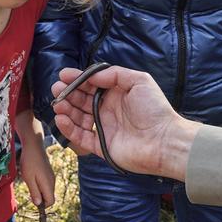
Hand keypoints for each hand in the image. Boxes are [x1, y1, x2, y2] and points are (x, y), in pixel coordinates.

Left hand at [19, 140, 56, 207]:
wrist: (34, 146)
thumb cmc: (30, 162)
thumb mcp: (29, 178)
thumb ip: (34, 192)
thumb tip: (38, 204)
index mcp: (48, 184)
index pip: (51, 201)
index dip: (43, 205)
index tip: (33, 201)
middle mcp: (52, 181)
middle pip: (50, 196)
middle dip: (40, 198)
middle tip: (29, 191)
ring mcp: (51, 176)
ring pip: (47, 190)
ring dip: (39, 191)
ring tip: (29, 182)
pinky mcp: (48, 172)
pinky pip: (46, 183)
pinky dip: (40, 185)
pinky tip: (32, 177)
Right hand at [51, 66, 199, 180]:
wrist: (164, 140)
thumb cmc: (155, 109)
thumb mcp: (139, 81)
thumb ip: (115, 74)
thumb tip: (92, 75)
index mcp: (116, 95)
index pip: (91, 85)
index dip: (77, 80)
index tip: (63, 75)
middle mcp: (108, 111)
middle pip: (82, 101)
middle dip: (68, 94)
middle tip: (56, 89)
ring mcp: (104, 129)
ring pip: (79, 118)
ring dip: (66, 110)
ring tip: (58, 104)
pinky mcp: (102, 147)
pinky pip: (81, 137)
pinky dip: (69, 129)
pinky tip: (61, 119)